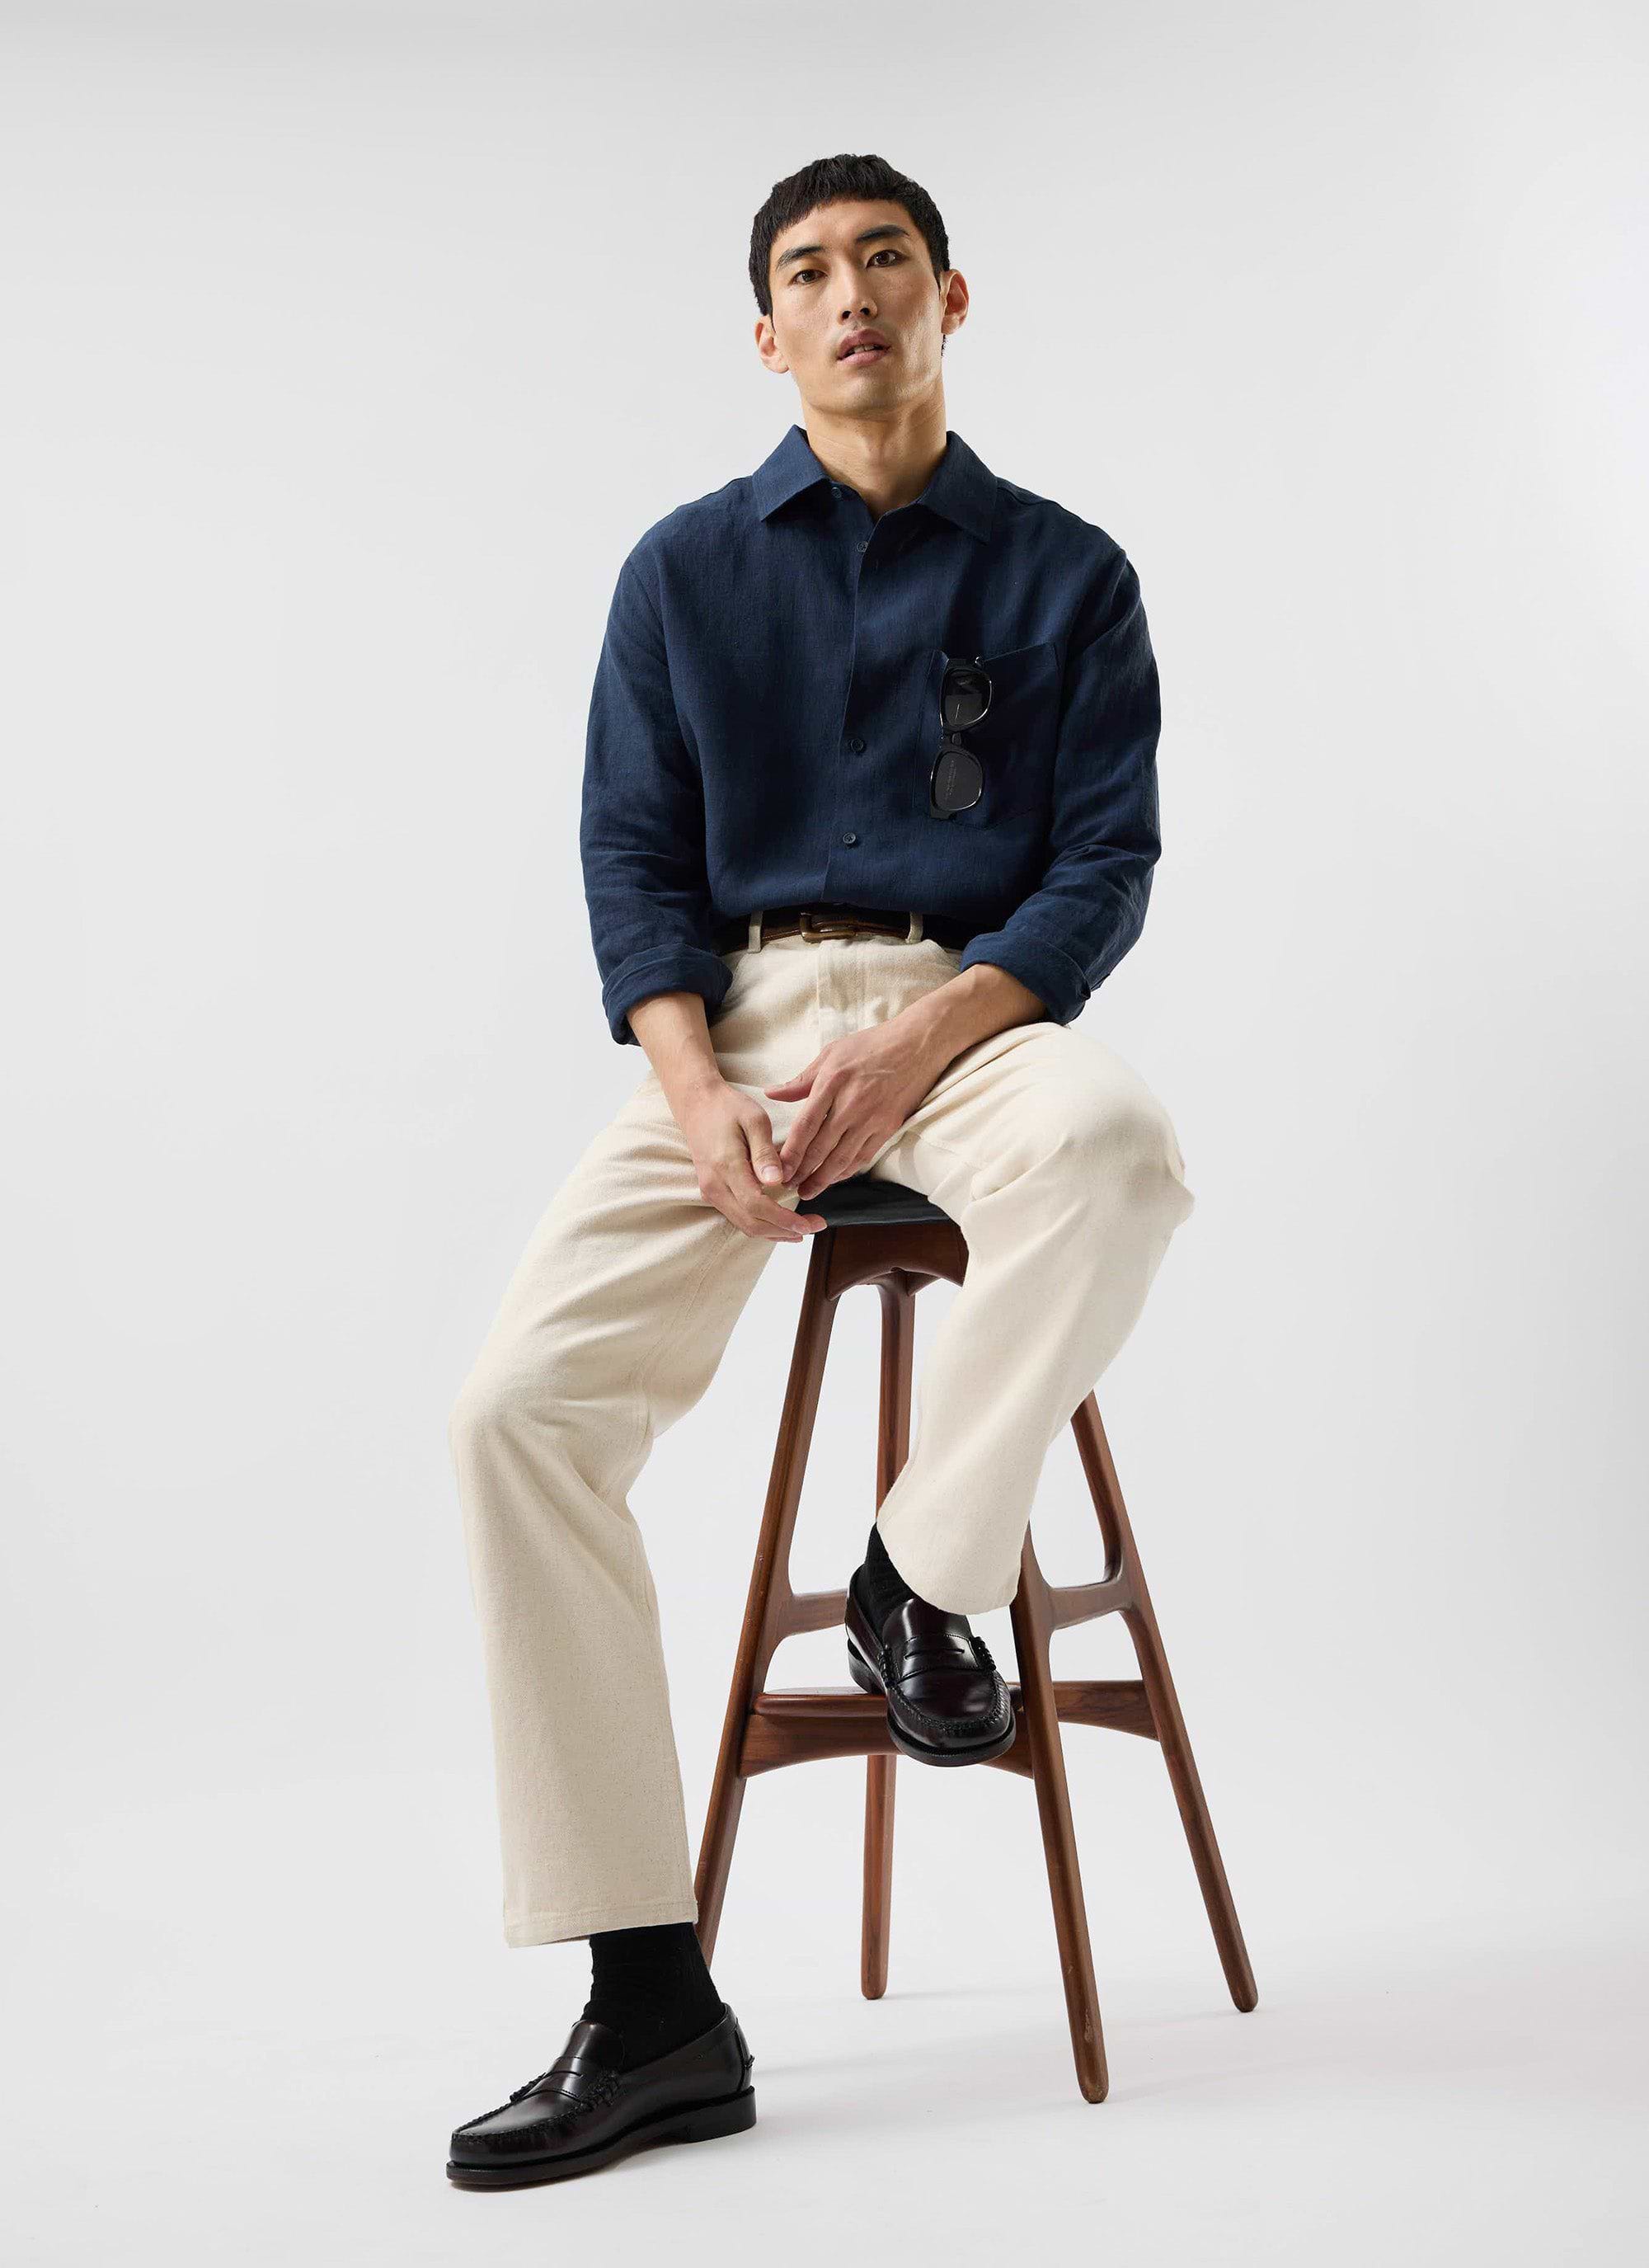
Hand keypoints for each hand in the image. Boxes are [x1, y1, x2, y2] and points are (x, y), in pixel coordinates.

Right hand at [674, 1079, 827, 1241]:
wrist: (697, 1105)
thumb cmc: (728, 1108)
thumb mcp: (754, 1120)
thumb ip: (765, 1152)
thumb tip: (777, 1182)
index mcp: (726, 1166)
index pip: (756, 1206)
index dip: (783, 1220)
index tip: (807, 1225)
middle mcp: (714, 1186)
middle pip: (751, 1223)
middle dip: (784, 1232)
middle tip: (814, 1227)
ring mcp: (711, 1192)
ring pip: (744, 1225)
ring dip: (774, 1232)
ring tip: (802, 1230)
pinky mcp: (713, 1193)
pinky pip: (738, 1217)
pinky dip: (762, 1225)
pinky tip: (781, 1223)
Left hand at [764, 1016, 943, 1199]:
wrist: (918, 1044)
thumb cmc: (871, 1045)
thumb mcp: (831, 1053)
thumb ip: (801, 1080)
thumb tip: (771, 1094)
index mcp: (832, 1082)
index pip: (806, 1125)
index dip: (791, 1152)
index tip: (778, 1168)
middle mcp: (851, 1104)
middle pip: (821, 1148)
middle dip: (802, 1172)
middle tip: (787, 1186)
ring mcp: (872, 1118)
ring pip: (842, 1158)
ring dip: (822, 1179)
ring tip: (807, 1191)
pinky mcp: (889, 1127)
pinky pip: (864, 1156)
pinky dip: (847, 1171)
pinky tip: (834, 1178)